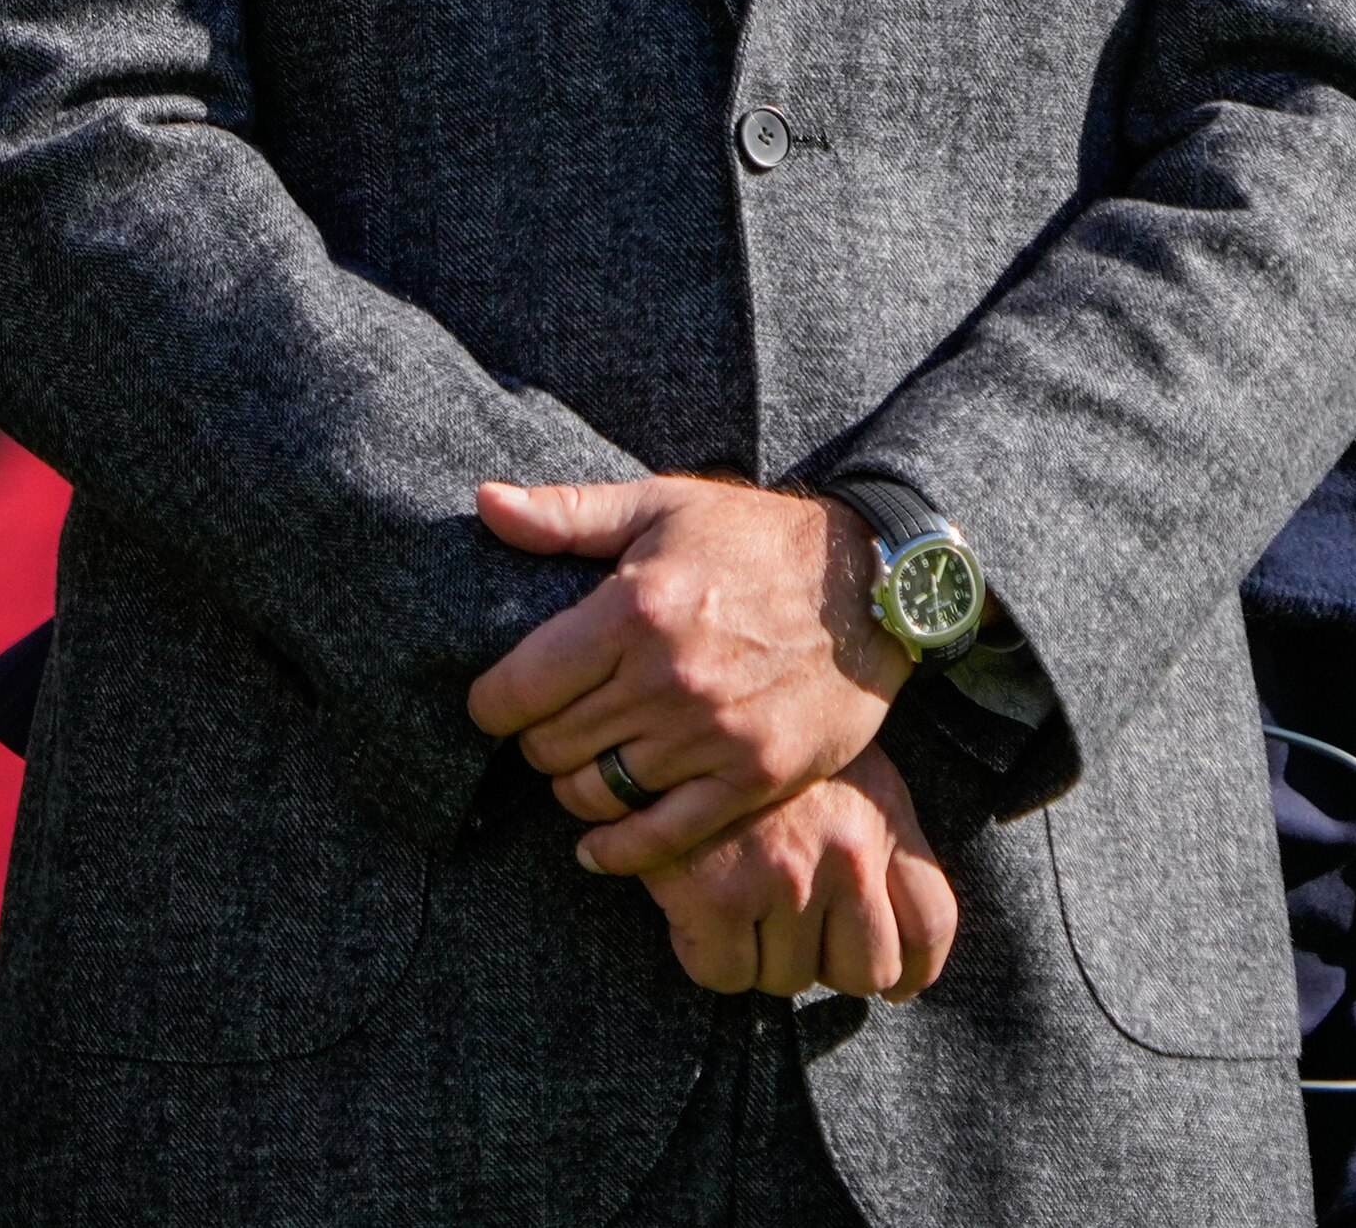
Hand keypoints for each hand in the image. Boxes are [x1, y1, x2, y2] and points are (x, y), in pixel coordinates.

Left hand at [467, 477, 906, 874]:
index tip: (499, 702)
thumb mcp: (660, 505)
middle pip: (550, 746)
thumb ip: (566, 514)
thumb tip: (484, 503)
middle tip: (549, 727)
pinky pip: (661, 836)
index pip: (517, 689)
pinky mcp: (753, 777)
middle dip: (535, 741)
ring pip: (596, 793)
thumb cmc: (755, 539)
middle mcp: (666, 679)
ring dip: (574, 786)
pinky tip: (597, 845)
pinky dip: (617, 850)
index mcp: (632, 610)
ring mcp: (711, 735)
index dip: (491, 704)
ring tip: (583, 764)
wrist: (870, 583)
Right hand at [636, 748, 957, 1001]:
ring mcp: (786, 876)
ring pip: (790, 979)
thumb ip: (876, 833)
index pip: (931, 921)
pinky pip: (726, 974)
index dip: (914, 969)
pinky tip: (697, 908)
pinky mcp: (719, 895)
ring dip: (763, 956)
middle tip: (793, 932)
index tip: (897, 983)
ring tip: (738, 899)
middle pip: (869, 970)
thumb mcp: (843, 764)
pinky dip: (711, 955)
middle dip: (830, 964)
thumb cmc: (763, 735)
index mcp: (884, 814)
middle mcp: (848, 851)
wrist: (683, 702)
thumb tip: (891, 939)